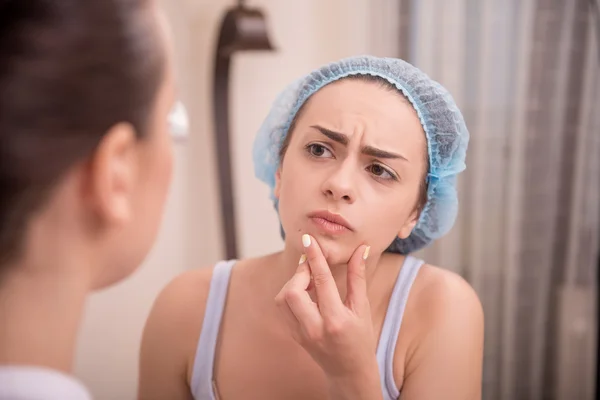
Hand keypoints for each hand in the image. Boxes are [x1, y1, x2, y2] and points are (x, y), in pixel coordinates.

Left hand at [275, 234, 378, 381]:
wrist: (349, 371)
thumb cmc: (361, 339)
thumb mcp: (362, 308)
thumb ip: (358, 277)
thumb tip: (359, 250)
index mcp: (336, 320)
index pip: (321, 281)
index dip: (315, 258)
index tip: (309, 240)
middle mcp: (315, 328)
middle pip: (293, 292)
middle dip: (299, 273)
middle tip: (311, 265)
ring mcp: (301, 334)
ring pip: (283, 300)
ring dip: (292, 283)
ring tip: (308, 280)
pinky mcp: (294, 335)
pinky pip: (283, 309)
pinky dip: (290, 295)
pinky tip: (304, 292)